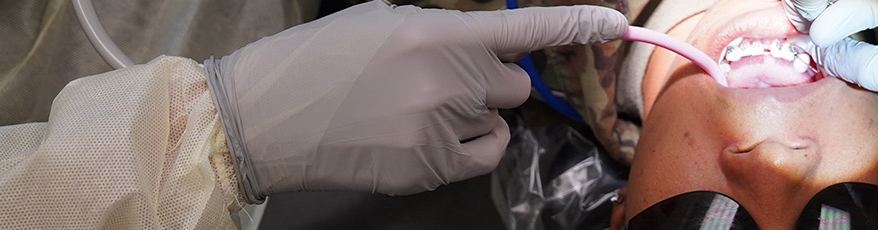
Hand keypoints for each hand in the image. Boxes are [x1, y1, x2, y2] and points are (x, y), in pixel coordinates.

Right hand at [207, 1, 626, 197]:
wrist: (263, 117)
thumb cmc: (316, 61)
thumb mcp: (380, 23)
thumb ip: (441, 31)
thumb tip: (483, 43)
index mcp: (436, 35)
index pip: (524, 29)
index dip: (574, 25)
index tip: (615, 23)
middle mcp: (448, 81)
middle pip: (512, 85)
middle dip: (487, 83)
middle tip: (439, 83)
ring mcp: (441, 129)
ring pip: (497, 120)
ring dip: (473, 114)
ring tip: (416, 111)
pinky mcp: (430, 168)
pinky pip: (486, 155)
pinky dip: (471, 147)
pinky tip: (427, 138)